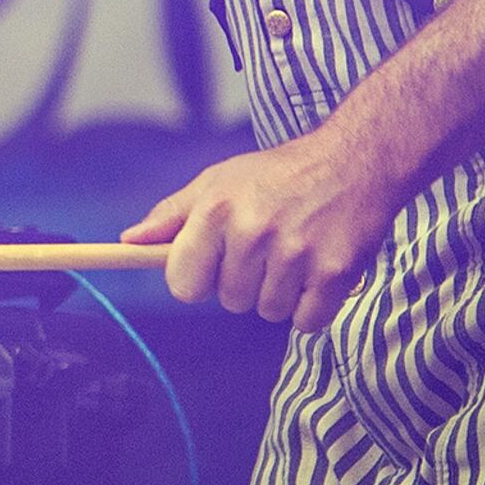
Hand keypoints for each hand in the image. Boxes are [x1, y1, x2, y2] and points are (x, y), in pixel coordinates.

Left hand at [121, 131, 418, 329]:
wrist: (353, 162)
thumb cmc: (277, 175)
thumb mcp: (217, 182)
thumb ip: (172, 215)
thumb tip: (131, 241)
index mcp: (217, 211)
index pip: (183, 284)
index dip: (196, 280)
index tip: (213, 266)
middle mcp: (253, 233)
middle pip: (230, 300)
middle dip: (245, 282)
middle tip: (267, 247)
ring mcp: (296, 255)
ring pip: (268, 312)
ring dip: (280, 294)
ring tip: (294, 254)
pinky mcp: (336, 273)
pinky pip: (306, 322)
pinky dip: (311, 307)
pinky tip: (316, 271)